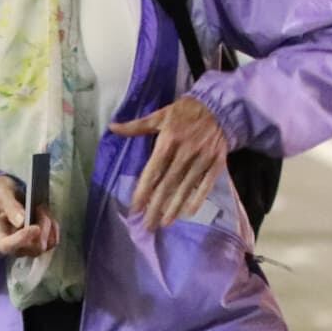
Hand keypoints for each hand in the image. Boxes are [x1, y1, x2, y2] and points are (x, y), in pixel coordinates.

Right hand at [0, 176, 57, 258]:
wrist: (7, 193)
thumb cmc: (0, 192)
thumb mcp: (0, 192)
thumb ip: (10, 207)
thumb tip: (21, 222)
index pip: (7, 246)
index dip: (22, 239)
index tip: (35, 228)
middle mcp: (10, 245)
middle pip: (31, 249)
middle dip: (41, 228)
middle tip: (39, 208)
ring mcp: (24, 246)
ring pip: (43, 246)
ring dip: (48, 227)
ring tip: (41, 208)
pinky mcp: (37, 242)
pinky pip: (51, 242)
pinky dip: (54, 229)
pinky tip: (47, 215)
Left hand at [108, 97, 231, 227]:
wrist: (219, 106)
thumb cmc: (184, 112)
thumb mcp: (160, 115)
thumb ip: (136, 125)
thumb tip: (112, 127)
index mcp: (168, 140)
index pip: (153, 171)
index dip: (143, 191)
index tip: (135, 207)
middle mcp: (184, 151)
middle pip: (167, 184)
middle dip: (156, 206)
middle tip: (148, 224)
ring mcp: (202, 158)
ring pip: (185, 187)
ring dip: (175, 207)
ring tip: (164, 222)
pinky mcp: (216, 162)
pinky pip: (206, 184)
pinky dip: (198, 198)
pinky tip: (189, 212)